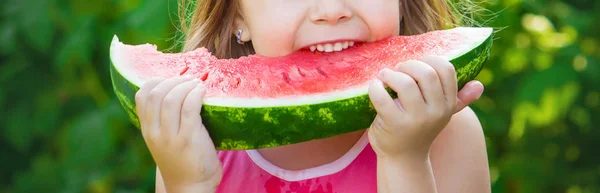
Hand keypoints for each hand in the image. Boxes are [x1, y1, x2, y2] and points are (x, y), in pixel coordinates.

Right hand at [135, 75, 221, 192]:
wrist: (191, 187)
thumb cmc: (183, 161)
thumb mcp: (165, 140)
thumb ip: (165, 120)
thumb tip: (178, 90)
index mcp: (147, 131)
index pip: (141, 96)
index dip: (156, 81)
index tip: (172, 79)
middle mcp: (155, 133)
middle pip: (156, 93)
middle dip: (174, 80)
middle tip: (190, 79)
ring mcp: (170, 137)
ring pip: (172, 98)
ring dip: (186, 85)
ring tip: (197, 84)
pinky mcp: (188, 139)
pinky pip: (190, 108)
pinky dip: (196, 94)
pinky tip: (203, 91)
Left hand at [367, 55, 483, 158]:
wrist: (403, 158)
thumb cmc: (419, 130)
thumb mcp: (442, 115)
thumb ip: (460, 99)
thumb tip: (479, 85)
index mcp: (448, 104)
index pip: (446, 69)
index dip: (429, 60)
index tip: (416, 65)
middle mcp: (436, 112)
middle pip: (426, 73)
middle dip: (408, 65)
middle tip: (397, 70)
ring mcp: (416, 119)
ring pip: (405, 83)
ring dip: (390, 74)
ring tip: (384, 76)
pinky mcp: (394, 124)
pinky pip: (382, 96)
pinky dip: (375, 86)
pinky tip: (375, 86)